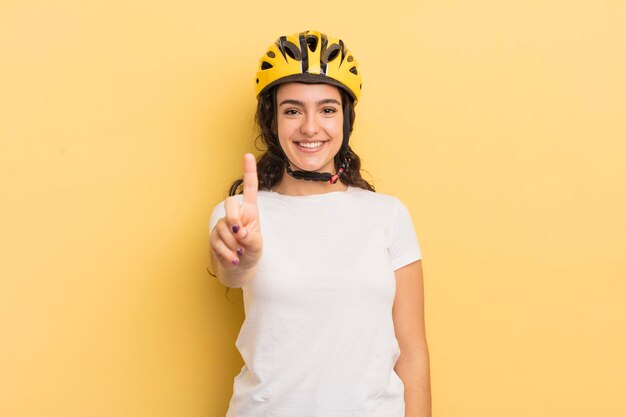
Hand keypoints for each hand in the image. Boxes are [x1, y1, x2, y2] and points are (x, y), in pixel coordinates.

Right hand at [210, 153, 262, 270]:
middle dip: (233, 218)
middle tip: (239, 234)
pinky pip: (216, 241)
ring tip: (239, 253)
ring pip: (222, 227)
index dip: (248, 172)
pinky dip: (226, 253)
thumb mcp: (257, 246)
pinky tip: (233, 259)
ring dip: (232, 244)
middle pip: (230, 203)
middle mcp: (236, 213)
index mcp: (250, 211)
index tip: (247, 155)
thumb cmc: (251, 252)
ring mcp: (223, 223)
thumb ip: (251, 238)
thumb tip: (238, 231)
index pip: (249, 188)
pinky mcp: (214, 234)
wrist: (239, 267)